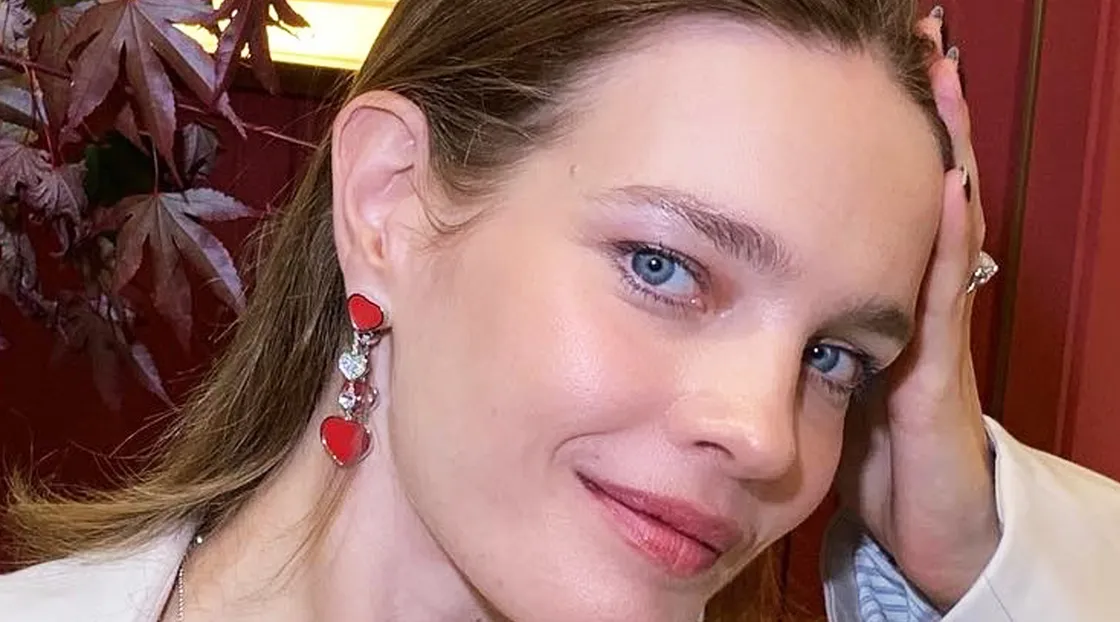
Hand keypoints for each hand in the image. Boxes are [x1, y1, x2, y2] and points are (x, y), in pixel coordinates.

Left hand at [834, 7, 1000, 610]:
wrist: (923, 526)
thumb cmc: (869, 453)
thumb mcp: (818, 376)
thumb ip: (788, 328)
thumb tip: (721, 288)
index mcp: (876, 296)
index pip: (877, 198)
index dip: (875, 134)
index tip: (867, 66)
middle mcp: (912, 298)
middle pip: (918, 187)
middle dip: (923, 116)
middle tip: (920, 40)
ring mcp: (933, 326)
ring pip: (942, 219)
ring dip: (944, 146)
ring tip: (940, 75)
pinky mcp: (940, 367)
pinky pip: (946, 288)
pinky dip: (949, 232)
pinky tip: (948, 178)